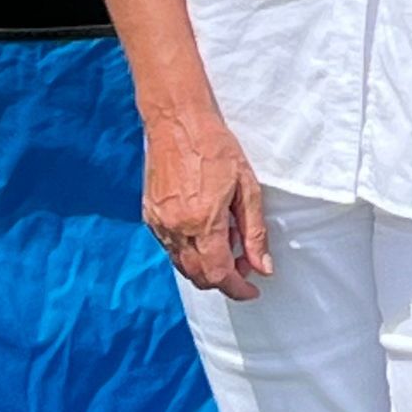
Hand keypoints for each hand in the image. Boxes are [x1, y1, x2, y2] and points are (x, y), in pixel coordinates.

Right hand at [143, 105, 271, 298]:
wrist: (177, 122)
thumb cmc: (216, 148)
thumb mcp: (246, 188)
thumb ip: (254, 233)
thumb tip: (262, 267)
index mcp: (202, 222)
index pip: (218, 275)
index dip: (237, 289)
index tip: (252, 289)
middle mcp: (175, 228)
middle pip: (198, 276)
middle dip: (223, 279)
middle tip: (244, 263)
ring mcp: (158, 224)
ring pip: (182, 265)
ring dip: (206, 266)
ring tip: (228, 242)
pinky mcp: (149, 216)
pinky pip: (170, 248)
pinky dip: (190, 251)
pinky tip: (206, 232)